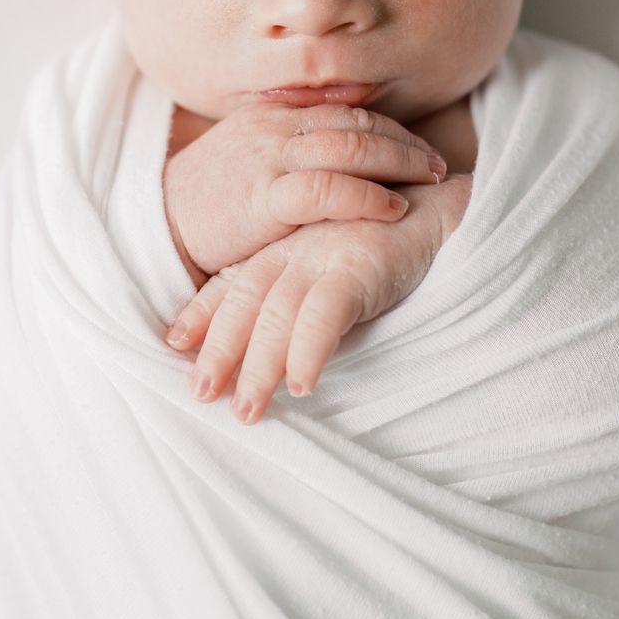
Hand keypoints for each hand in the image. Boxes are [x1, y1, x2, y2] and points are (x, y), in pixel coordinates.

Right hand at [164, 103, 447, 283]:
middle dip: (404, 142)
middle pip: (356, 125)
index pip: (344, 112)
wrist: (155, 224)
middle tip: (439, 163)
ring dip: (399, 162)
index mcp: (271, 116)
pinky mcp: (264, 197)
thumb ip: (287, 148)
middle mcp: (274, 129)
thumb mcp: (246, 159)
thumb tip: (336, 151)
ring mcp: (268, 160)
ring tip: (431, 179)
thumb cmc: (205, 201)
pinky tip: (393, 208)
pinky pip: (327, 189)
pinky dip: (367, 196)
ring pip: (350, 149)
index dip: (388, 127)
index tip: (419, 145)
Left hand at [165, 175, 472, 422]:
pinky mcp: (361, 263)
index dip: (202, 313)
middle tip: (200, 394)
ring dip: (259, 366)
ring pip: (276, 314)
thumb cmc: (387, 241)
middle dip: (218, 349)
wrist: (446, 207)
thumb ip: (297, 292)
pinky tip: (301, 385)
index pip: (232, 284)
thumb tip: (269, 344)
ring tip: (246, 410)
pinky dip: (309, 350)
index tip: (173, 343)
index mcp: (282, 249)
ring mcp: (325, 254)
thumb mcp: (329, 265)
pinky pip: (325, 312)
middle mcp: (294, 250)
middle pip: (244, 303)